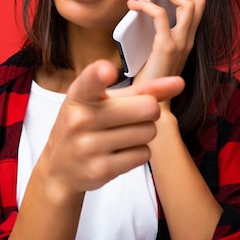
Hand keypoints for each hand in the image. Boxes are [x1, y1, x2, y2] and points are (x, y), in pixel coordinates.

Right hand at [35, 60, 184, 198]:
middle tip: (133, 115)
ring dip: (144, 133)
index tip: (107, 71)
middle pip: (146, 107)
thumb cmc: (85, 125)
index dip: (100, 74)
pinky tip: (120, 151)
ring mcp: (89, 146)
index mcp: (79, 95)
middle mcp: (80, 119)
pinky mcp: (101, 169)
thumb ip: (140, 90)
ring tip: (123, 134)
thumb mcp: (103, 101)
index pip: (90, 81)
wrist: (60, 167)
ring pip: (149, 132)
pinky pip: (144, 154)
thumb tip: (179, 83)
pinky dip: (139, 152)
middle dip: (149, 111)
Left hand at [127, 0, 205, 83]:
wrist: (151, 107)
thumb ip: (156, 37)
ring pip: (187, 5)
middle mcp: (189, 41)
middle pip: (197, 1)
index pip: (197, 8)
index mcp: (188, 41)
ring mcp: (181, 44)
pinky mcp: (166, 48)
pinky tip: (134, 5)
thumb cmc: (150, 83)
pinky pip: (160, 16)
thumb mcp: (157, 55)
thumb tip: (142, 16)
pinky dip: (147, 5)